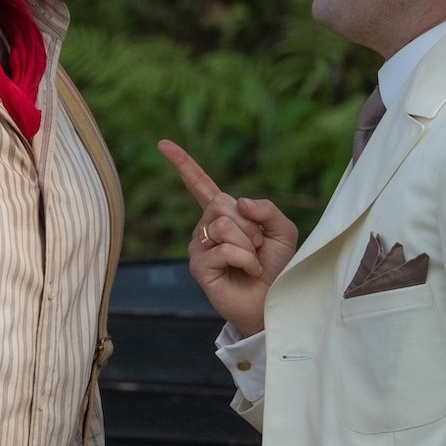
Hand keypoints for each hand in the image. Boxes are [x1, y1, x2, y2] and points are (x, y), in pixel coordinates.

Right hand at [158, 139, 296, 335]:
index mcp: (224, 215)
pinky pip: (225, 249)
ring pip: (223, 225)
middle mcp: (206, 227)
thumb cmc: (276, 267)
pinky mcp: (199, 266)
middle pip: (222, 203)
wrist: (273, 301)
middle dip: (250, 224)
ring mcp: (200, 246)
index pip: (200, 185)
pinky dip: (246, 259)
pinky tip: (249, 271)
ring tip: (253, 260)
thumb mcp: (283, 231)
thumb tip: (240, 202)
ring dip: (249, 243)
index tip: (162, 144)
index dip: (183, 164)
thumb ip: (268, 210)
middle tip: (258, 245)